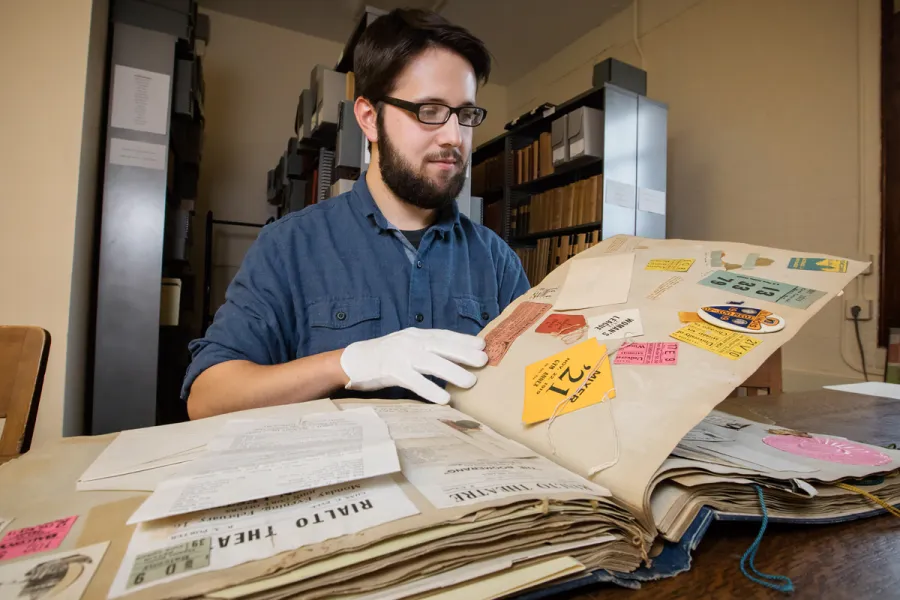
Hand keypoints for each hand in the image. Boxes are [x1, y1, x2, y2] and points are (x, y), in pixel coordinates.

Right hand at [339, 328, 487, 404]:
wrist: (354, 360)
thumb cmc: (385, 356)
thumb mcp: (407, 347)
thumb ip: (427, 350)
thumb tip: (455, 359)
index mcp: (416, 335)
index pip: (444, 335)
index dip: (463, 340)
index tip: (483, 345)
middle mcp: (410, 341)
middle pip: (441, 345)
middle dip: (463, 352)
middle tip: (484, 360)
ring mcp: (400, 355)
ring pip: (430, 362)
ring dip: (452, 371)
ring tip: (470, 382)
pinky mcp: (391, 371)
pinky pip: (414, 381)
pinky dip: (430, 389)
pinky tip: (444, 399)